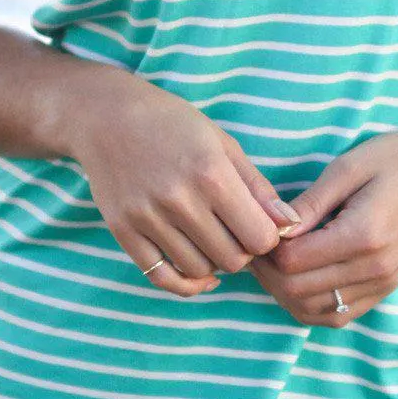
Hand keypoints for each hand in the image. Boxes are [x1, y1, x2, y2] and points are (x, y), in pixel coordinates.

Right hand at [75, 80, 303, 298]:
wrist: (106, 116)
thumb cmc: (172, 124)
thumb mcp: (222, 143)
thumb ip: (257, 187)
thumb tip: (290, 225)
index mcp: (211, 174)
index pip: (260, 237)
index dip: (268, 237)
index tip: (260, 225)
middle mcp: (179, 199)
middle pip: (233, 259)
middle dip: (243, 251)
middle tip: (237, 233)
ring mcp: (147, 217)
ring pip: (200, 270)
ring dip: (215, 262)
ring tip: (213, 239)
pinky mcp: (123, 231)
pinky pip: (162, 277)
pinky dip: (186, 282)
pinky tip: (198, 271)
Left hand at [247, 121, 397, 326]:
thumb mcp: (348, 167)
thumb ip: (309, 202)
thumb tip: (273, 227)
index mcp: (363, 236)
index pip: (293, 262)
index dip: (265, 250)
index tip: (259, 228)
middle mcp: (374, 269)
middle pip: (297, 291)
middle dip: (268, 273)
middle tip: (258, 246)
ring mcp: (383, 284)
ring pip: (314, 311)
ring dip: (285, 293)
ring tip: (275, 263)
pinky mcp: (386, 288)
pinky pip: (338, 315)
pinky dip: (310, 305)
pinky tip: (299, 279)